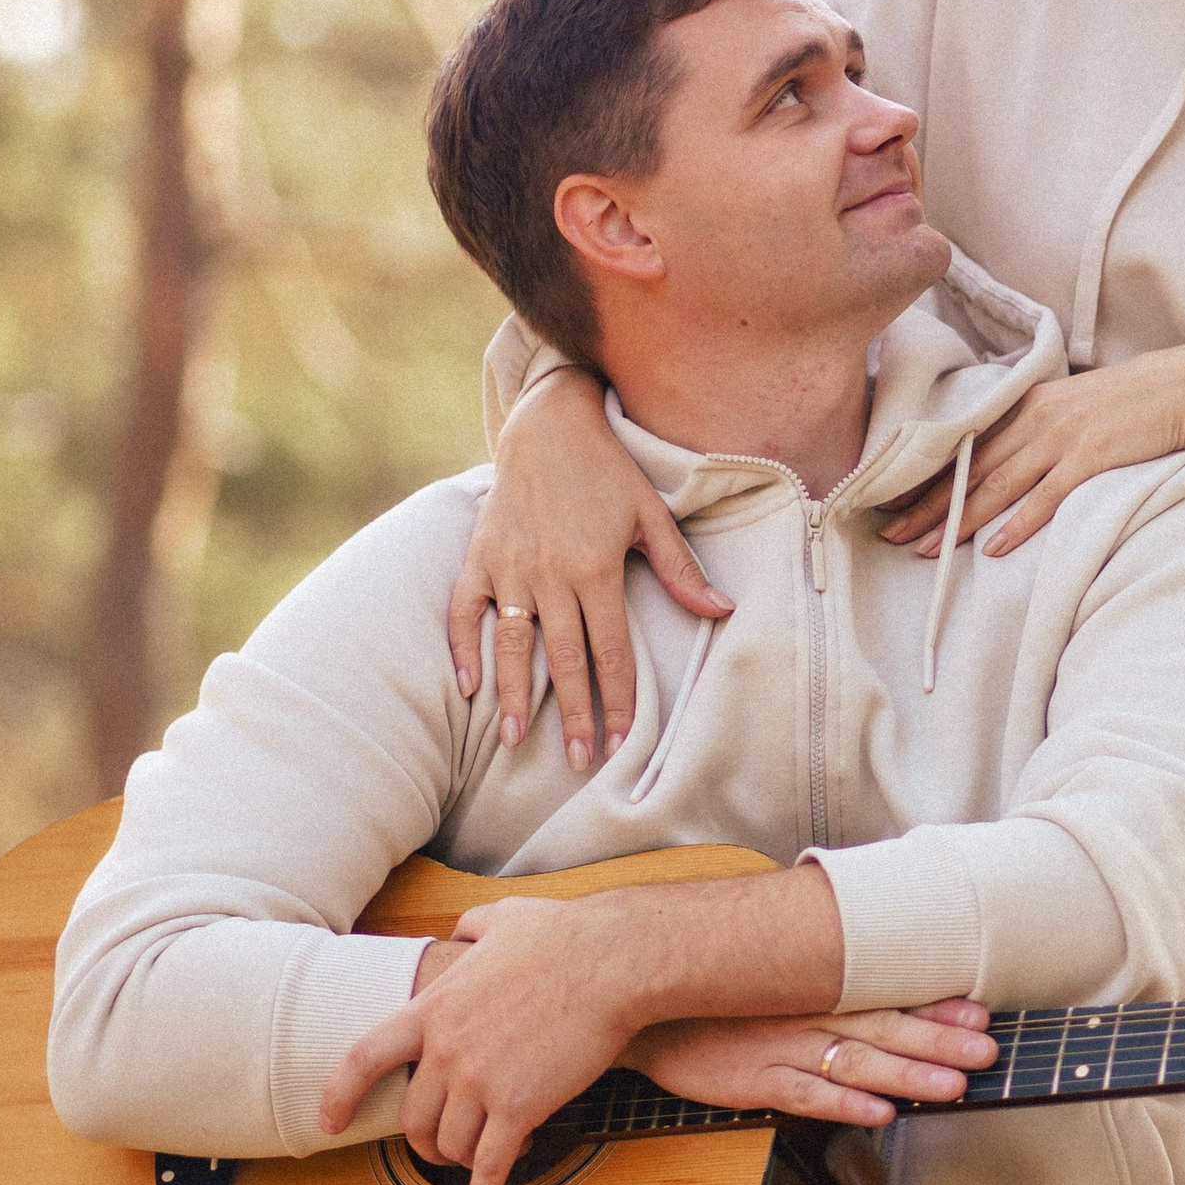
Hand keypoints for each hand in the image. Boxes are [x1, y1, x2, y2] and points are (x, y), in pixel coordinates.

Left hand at [320, 890, 652, 1184]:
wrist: (612, 961)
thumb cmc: (565, 935)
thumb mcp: (502, 919)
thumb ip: (470, 929)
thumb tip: (463, 932)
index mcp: (434, 1007)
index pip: (364, 1058)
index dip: (340, 1094)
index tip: (330, 1120)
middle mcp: (446, 1049)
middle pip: (413, 1118)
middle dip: (424, 1140)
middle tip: (441, 1147)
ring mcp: (480, 1081)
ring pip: (450, 1145)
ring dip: (461, 1160)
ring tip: (481, 1160)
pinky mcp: (519, 1106)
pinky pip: (490, 1165)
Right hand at [448, 367, 728, 770]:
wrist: (548, 424)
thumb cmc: (608, 471)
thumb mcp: (651, 514)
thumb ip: (681, 568)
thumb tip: (722, 611)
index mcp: (596, 568)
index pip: (610, 650)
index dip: (616, 698)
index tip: (619, 740)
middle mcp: (550, 574)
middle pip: (564, 658)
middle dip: (571, 714)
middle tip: (576, 759)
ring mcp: (509, 567)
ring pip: (511, 643)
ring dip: (513, 694)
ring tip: (514, 741)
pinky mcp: (479, 556)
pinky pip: (463, 609)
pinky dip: (462, 647)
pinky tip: (468, 686)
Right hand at [628, 1000, 996, 1128]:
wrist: (645, 1005)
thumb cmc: (715, 995)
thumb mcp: (771, 979)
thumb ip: (820, 984)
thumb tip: (873, 986)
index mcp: (816, 989)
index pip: (886, 994)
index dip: (935, 1004)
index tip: (981, 1010)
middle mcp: (806, 1014)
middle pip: (883, 1028)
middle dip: (939, 1041)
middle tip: (988, 1050)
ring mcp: (780, 1047)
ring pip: (855, 1062)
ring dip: (907, 1074)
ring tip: (952, 1086)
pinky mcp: (752, 1080)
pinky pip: (805, 1095)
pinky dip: (843, 1103)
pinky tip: (879, 1113)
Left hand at [878, 345, 1184, 559]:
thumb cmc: (1135, 403)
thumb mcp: (1077, 408)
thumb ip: (1040, 430)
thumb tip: (1008, 465)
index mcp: (1029, 404)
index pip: (966, 447)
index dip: (928, 478)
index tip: (892, 503)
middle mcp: (1037, 417)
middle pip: (970, 469)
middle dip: (927, 505)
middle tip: (889, 534)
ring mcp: (1063, 436)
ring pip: (997, 485)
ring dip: (958, 520)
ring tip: (925, 549)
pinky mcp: (1092, 456)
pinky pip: (1046, 497)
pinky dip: (1017, 524)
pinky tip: (992, 548)